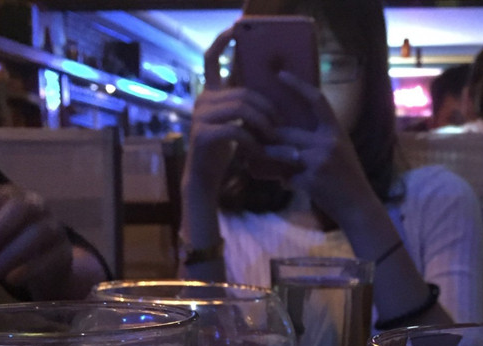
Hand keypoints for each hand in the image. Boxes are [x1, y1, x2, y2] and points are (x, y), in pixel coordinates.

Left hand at [0, 182, 72, 291]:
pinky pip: (50, 257)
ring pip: (39, 233)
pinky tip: (11, 280)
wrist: (43, 268)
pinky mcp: (65, 252)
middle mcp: (36, 205)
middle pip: (19, 209)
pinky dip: (29, 269)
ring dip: (11, 254)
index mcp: (12, 195)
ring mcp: (55, 227)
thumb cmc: (7, 244)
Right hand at [183, 28, 284, 197]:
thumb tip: (272, 102)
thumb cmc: (222, 152)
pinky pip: (237, 131)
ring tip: (274, 139)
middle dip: (267, 108)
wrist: (203, 179)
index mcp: (211, 94)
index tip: (235, 29)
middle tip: (281, 126)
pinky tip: (260, 153)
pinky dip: (254, 142)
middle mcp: (203, 100)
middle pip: (244, 92)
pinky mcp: (203, 134)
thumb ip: (245, 110)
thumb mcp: (235, 126)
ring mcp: (201, 116)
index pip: (212, 60)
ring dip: (264, 124)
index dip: (222, 43)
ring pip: (242, 108)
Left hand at [264, 71, 372, 217]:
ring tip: (255, 159)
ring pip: (282, 153)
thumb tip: (290, 134)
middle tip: (250, 131)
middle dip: (268, 135)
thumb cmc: (347, 180)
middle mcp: (329, 142)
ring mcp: (320, 161)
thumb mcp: (339, 152)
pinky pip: (287, 177)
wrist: (358, 207)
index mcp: (336, 131)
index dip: (298, 86)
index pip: (317, 100)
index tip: (280, 74)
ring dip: (267, 157)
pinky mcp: (312, 180)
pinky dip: (284, 181)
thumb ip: (319, 140)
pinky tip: (284, 184)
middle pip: (287, 131)